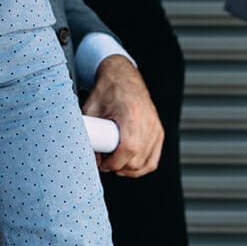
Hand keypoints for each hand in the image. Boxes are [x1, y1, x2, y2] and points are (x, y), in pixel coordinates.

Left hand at [83, 55, 162, 176]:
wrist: (123, 76)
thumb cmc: (107, 90)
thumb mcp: (91, 108)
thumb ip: (88, 130)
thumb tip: (87, 154)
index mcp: (131, 116)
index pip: (127, 151)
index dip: (112, 163)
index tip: (101, 164)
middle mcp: (147, 123)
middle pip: (136, 160)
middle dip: (119, 167)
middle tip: (104, 163)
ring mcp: (155, 128)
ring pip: (147, 163)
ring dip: (130, 170)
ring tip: (115, 165)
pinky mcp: (159, 131)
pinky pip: (154, 158)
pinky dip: (143, 166)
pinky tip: (130, 166)